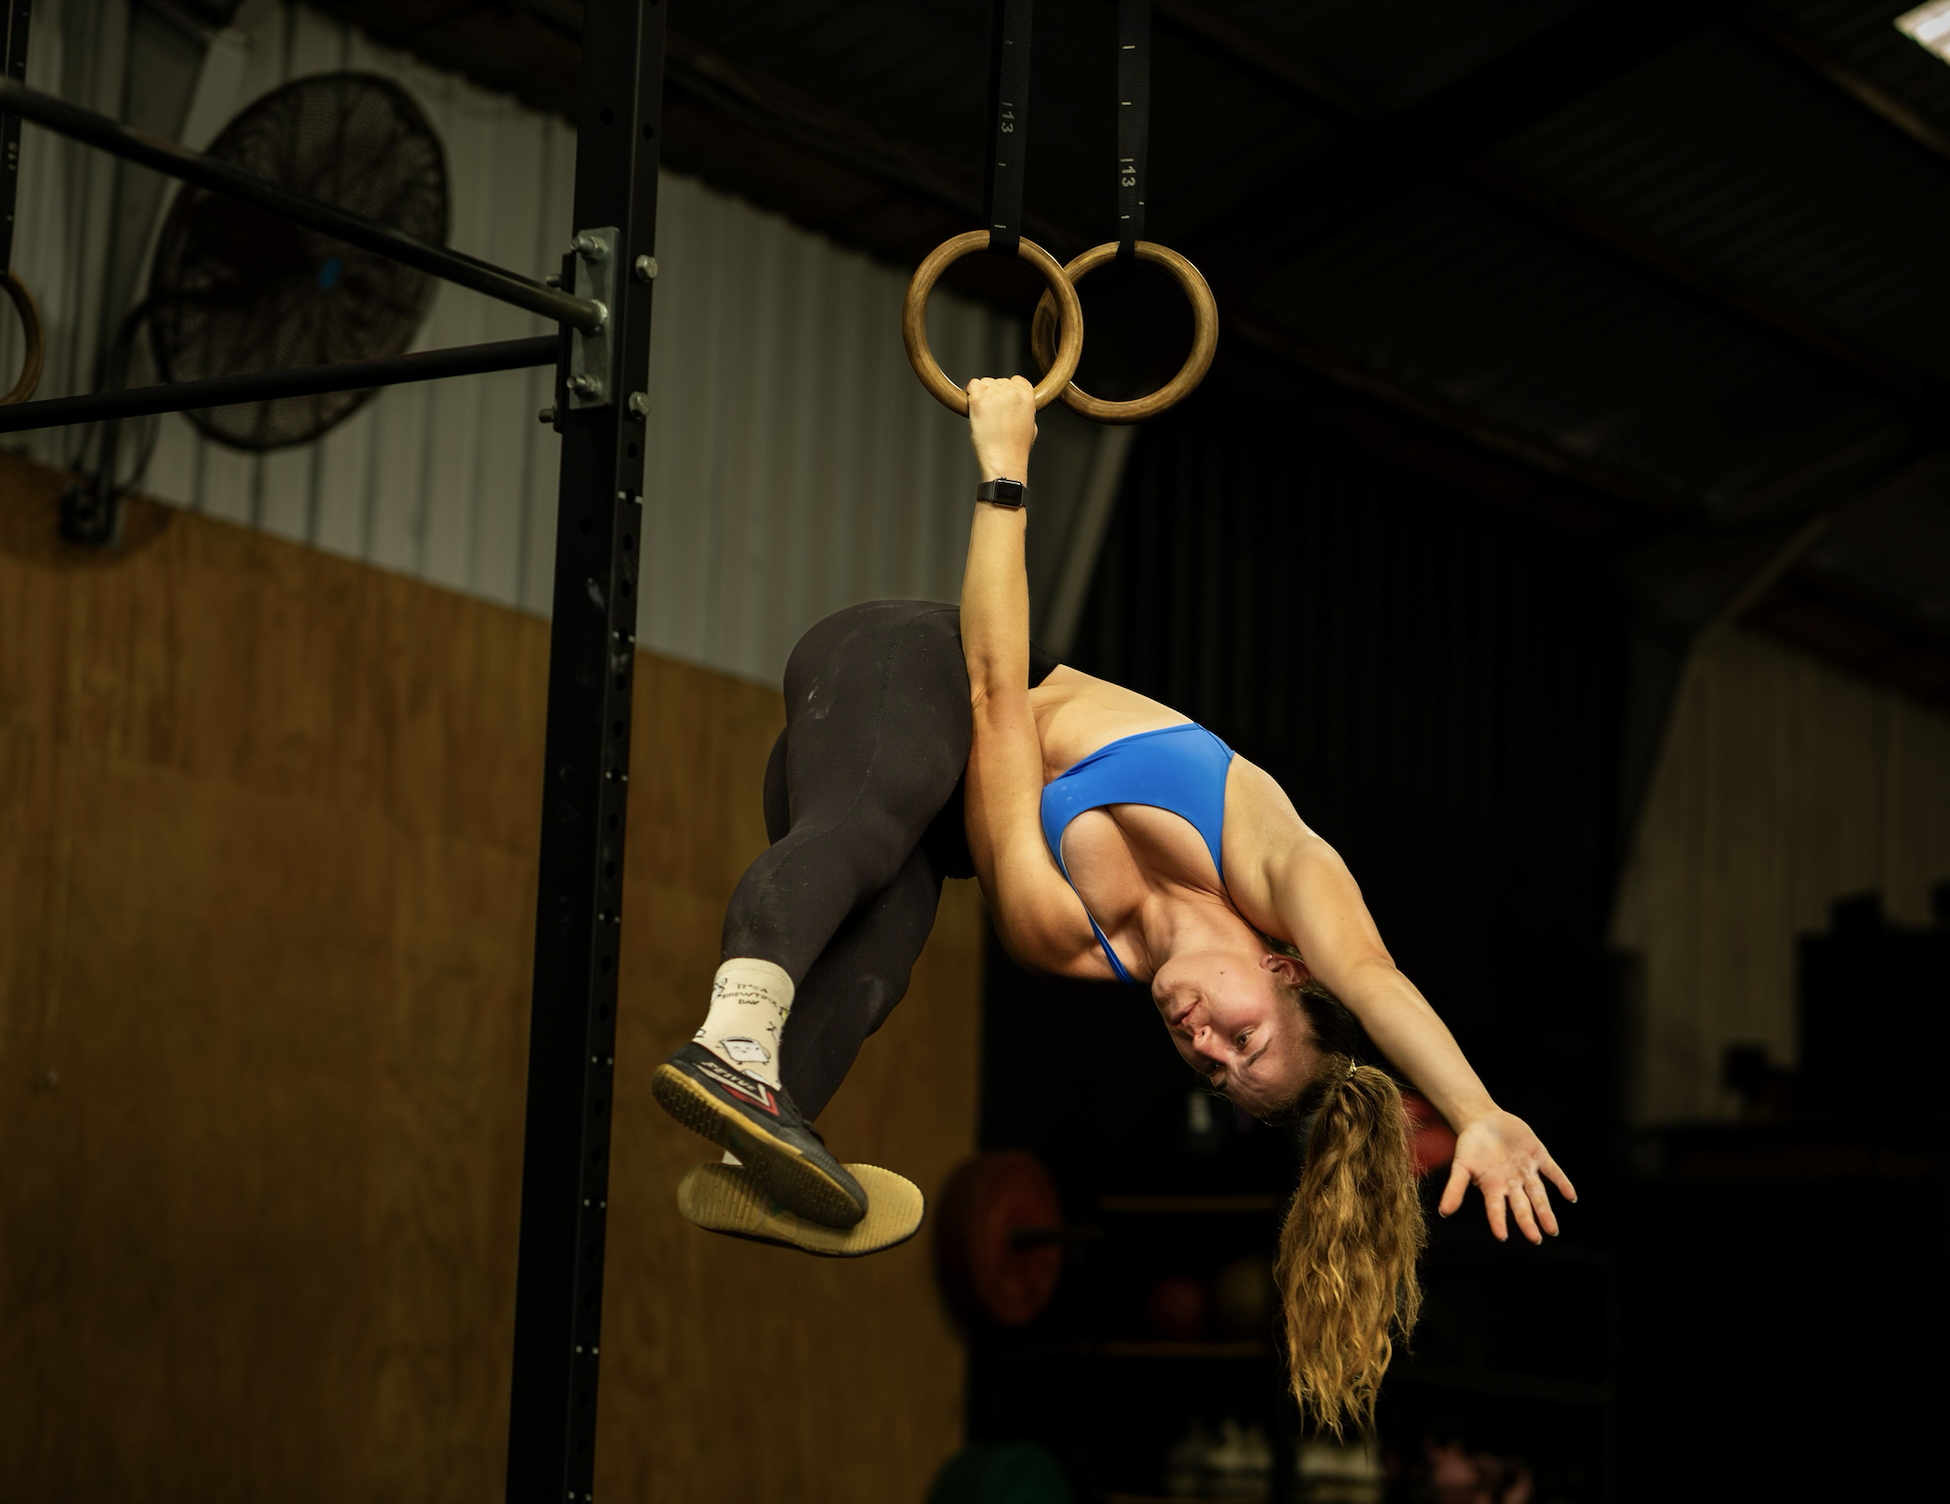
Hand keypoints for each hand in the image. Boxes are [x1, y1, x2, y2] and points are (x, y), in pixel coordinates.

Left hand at [967, 374, 1036, 482]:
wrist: (1004, 461)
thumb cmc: (1016, 449)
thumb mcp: (1031, 425)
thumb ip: (1025, 409)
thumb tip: (1017, 405)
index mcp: (1027, 395)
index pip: (1016, 380)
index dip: (1009, 390)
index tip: (1004, 402)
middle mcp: (1012, 391)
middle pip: (999, 382)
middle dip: (994, 394)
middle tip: (993, 414)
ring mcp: (994, 395)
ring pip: (985, 383)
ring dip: (982, 394)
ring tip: (985, 415)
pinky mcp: (978, 400)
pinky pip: (972, 385)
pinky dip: (971, 393)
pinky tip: (974, 407)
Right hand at [1439, 1109, 1575, 1243]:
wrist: (1483, 1119)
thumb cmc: (1469, 1144)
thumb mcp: (1461, 1166)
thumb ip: (1455, 1188)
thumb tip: (1443, 1213)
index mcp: (1493, 1187)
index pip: (1495, 1208)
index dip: (1498, 1221)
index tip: (1502, 1237)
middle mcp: (1512, 1183)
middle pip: (1521, 1205)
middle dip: (1528, 1221)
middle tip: (1536, 1238)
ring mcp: (1526, 1170)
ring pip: (1538, 1193)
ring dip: (1545, 1210)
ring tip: (1552, 1230)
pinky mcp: (1538, 1155)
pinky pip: (1553, 1171)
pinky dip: (1562, 1182)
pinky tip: (1570, 1196)